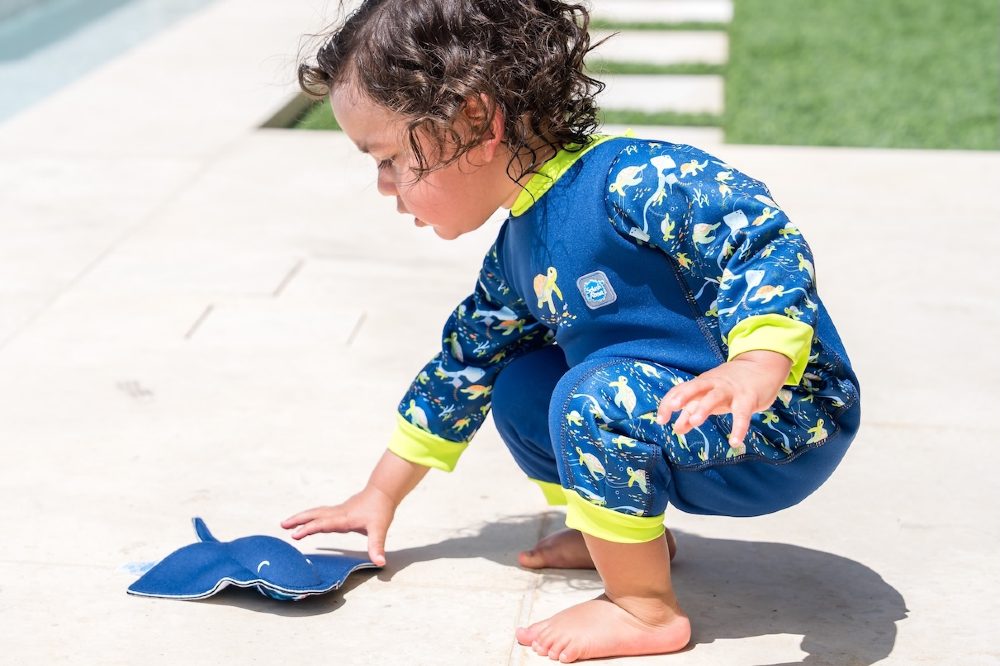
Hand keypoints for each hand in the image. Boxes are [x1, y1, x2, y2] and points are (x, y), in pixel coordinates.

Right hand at [281, 485, 396, 565]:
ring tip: (288, 523)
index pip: (322, 524)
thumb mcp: (380, 530)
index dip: (308, 529)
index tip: (294, 535)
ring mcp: (338, 511)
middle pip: (313, 515)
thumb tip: (380, 563)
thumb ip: (377, 546)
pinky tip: (310, 523)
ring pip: (316, 513)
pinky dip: (311, 518)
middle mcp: (338, 513)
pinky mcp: (341, 511)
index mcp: (343, 519)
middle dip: (298, 520)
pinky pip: (321, 514)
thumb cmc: (381, 510)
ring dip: (302, 517)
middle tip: (282, 525)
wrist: (383, 492)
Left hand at [655, 350, 791, 445]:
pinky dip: (739, 428)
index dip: (669, 403)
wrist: (762, 367)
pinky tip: (734, 442)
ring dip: (704, 408)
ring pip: (715, 397)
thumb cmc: (730, 386)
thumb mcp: (709, 396)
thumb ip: (692, 411)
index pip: (681, 390)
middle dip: (683, 396)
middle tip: (673, 408)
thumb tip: (676, 428)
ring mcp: (731, 390)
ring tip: (695, 422)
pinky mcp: (748, 398)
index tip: (660, 420)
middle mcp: (714, 384)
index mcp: (702, 383)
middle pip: (695, 387)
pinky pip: (742, 414)